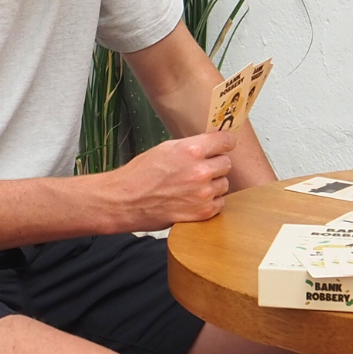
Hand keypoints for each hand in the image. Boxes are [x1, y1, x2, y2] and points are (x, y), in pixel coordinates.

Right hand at [111, 130, 234, 227]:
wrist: (125, 201)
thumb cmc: (140, 174)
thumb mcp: (166, 148)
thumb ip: (192, 146)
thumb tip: (211, 145)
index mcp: (191, 150)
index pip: (226, 141)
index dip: (225, 143)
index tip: (224, 146)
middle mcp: (200, 171)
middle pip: (226, 163)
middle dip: (215, 165)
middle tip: (199, 169)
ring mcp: (203, 193)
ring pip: (224, 184)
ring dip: (213, 184)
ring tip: (193, 186)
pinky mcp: (202, 212)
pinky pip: (220, 203)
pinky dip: (211, 201)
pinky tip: (193, 199)